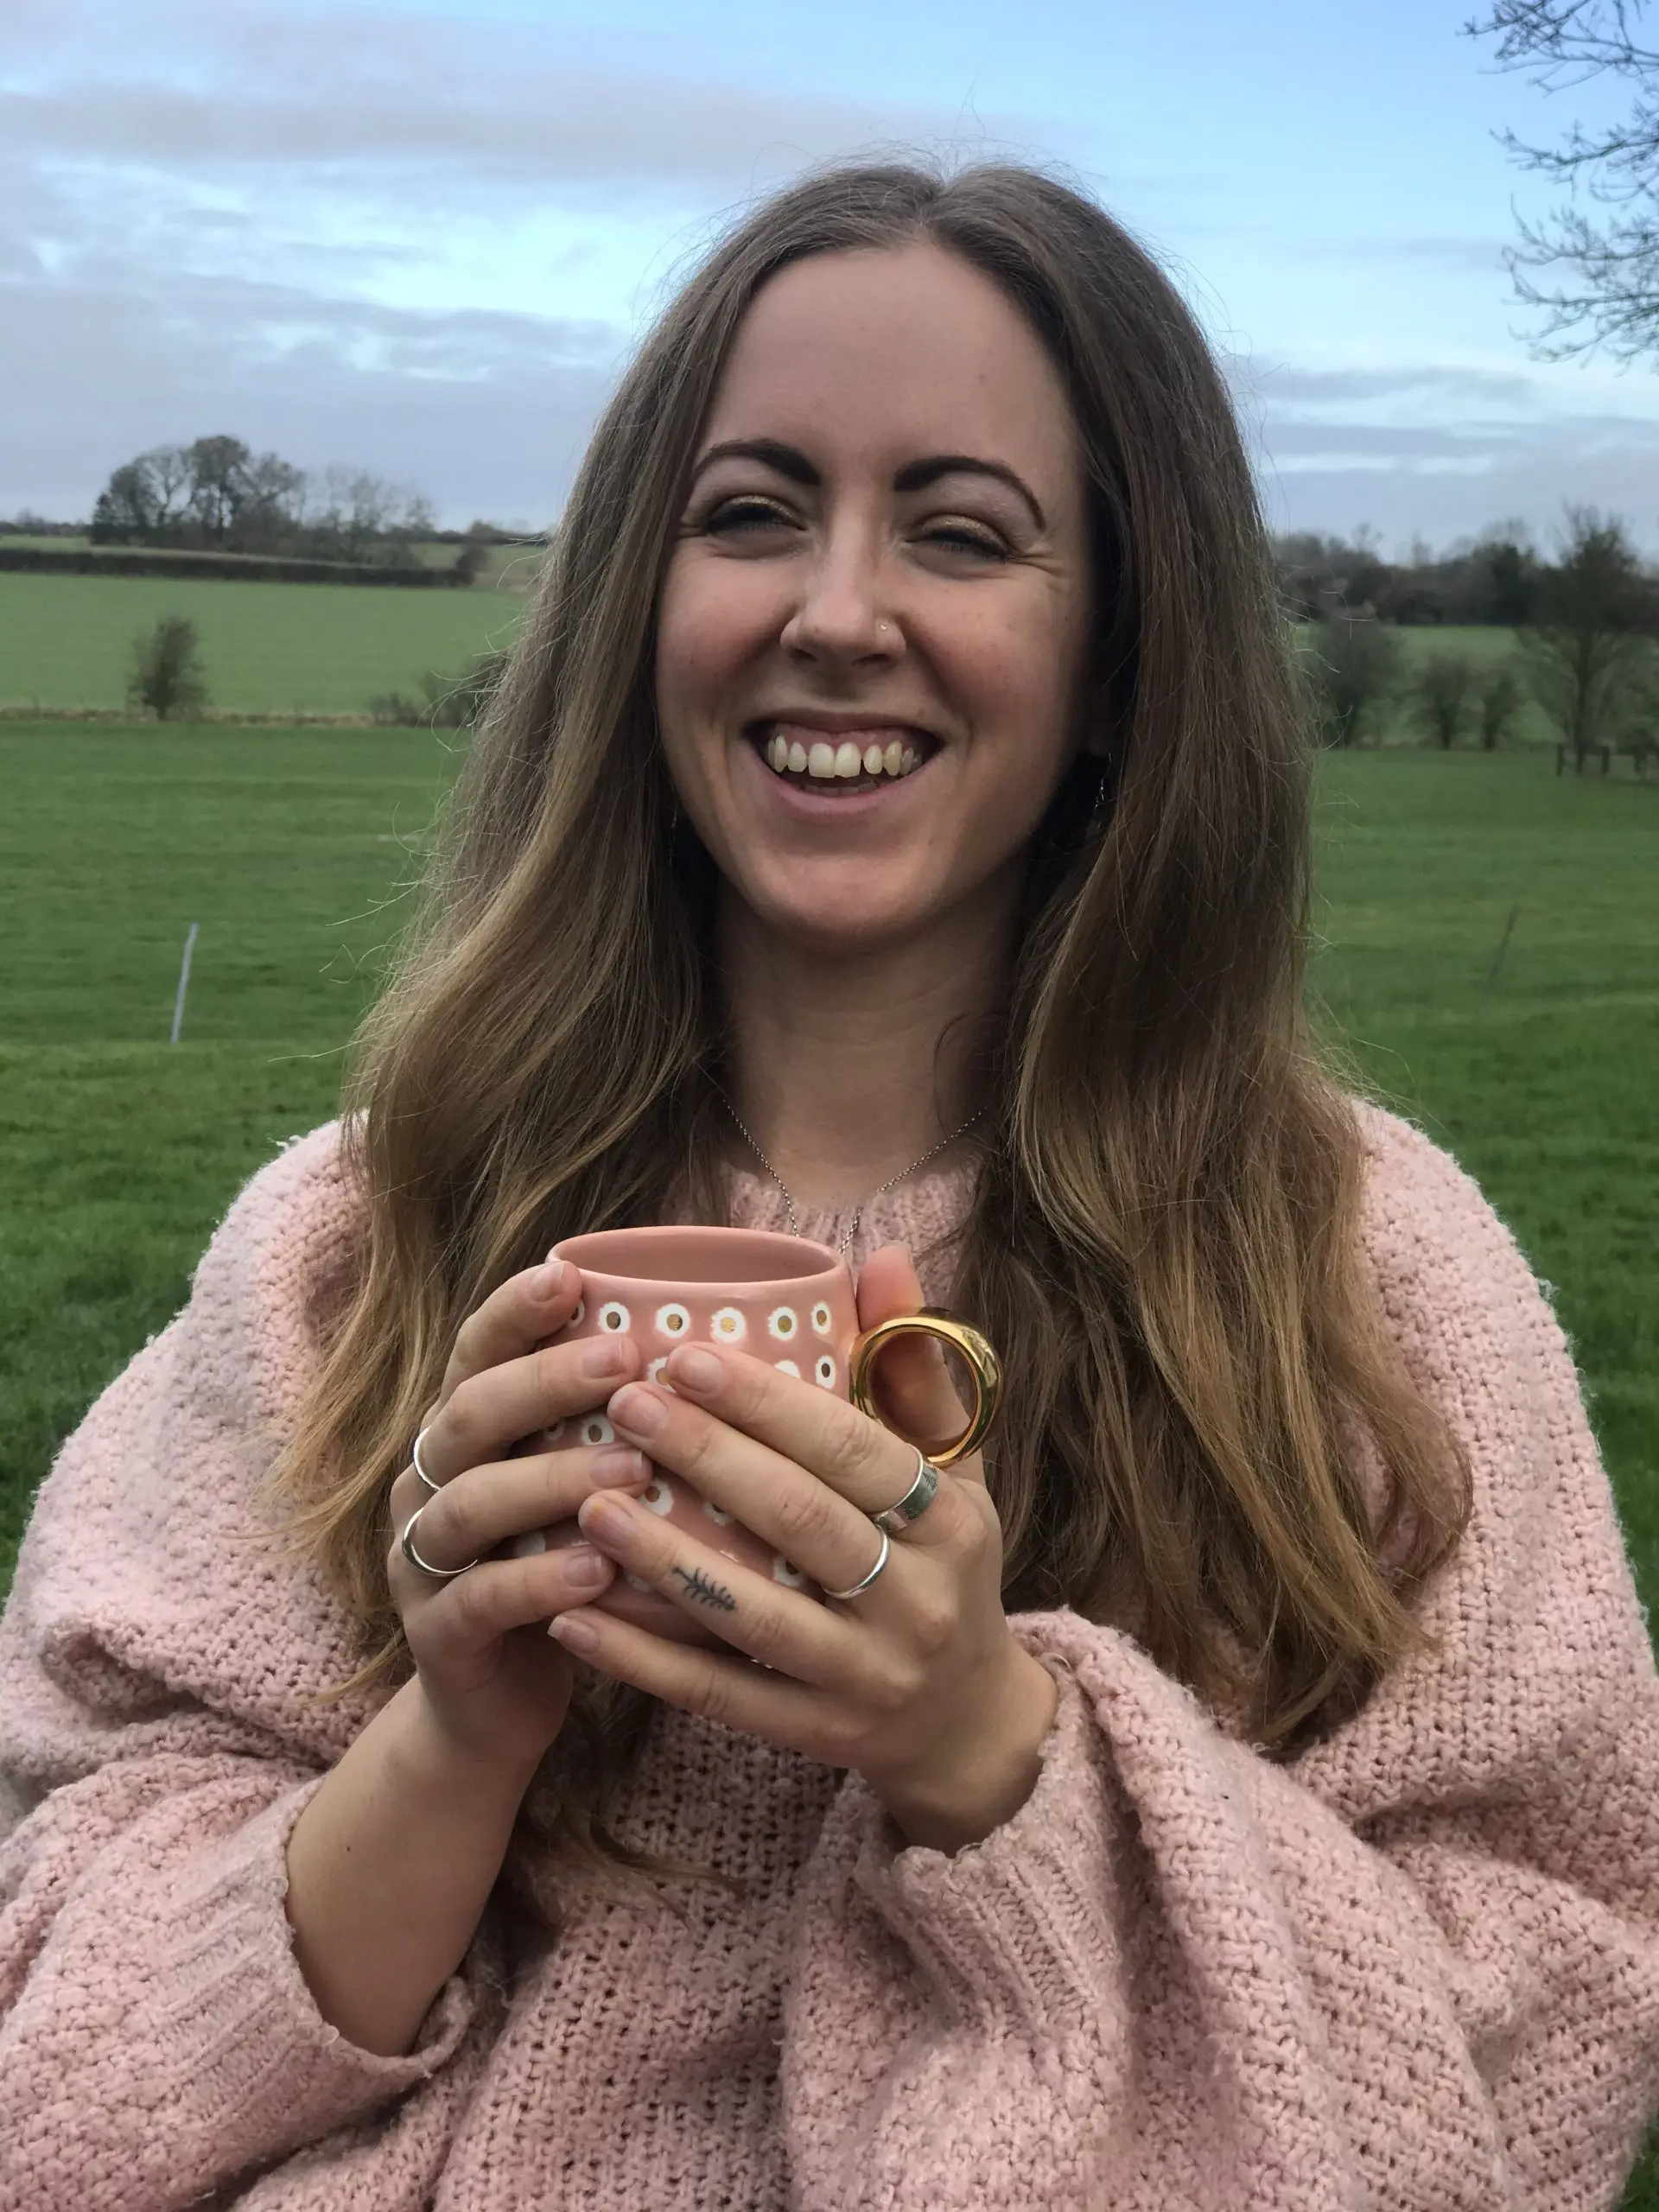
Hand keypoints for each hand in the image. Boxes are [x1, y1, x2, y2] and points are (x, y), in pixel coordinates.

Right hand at [384, 1256, 654, 1778]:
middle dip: (545, 1381)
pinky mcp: (436, 1636)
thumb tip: (726, 1342)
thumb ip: (623, 1420)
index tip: (569, 1273)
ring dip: (549, 1480)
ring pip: (469, 1503)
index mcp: (465, 1430)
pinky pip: (478, 1600)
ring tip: (631, 1469)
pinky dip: (535, 1582)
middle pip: (468, 1413)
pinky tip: (597, 1570)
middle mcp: (431, 1481)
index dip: (513, 1310)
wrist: (498, 1705)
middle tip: (624, 1360)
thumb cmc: (569, 1566)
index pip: (475, 1350)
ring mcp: (422, 1559)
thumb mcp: (587, 1486)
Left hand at [551, 1246, 1057, 1852]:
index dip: (767, 1403)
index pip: (854, 1449)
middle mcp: (917, 1602)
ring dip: (663, 1560)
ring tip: (588, 1502)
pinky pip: (717, 1694)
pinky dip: (642, 1660)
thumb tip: (881, 1253)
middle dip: (706, 1458)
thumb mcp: (956, 1469)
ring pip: (752, 1615)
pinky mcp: (814, 1735)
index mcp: (952, 1522)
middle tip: (620, 1404)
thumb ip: (913, 1366)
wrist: (966, 1720)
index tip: (682, 1354)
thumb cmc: (944, 1562)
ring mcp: (864, 1677)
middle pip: (799, 1521)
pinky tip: (572, 1620)